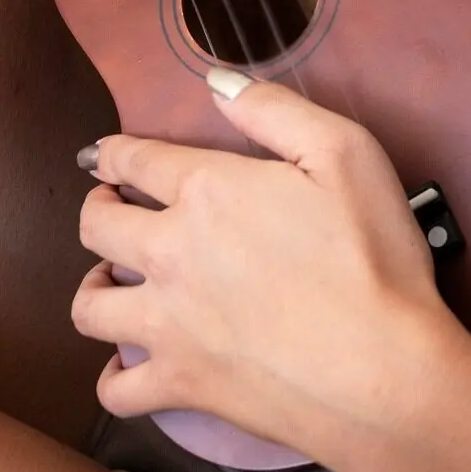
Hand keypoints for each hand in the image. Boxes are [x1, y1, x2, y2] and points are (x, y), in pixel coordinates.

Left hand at [72, 74, 468, 471]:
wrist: (381, 371)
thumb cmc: (372, 256)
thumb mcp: (344, 153)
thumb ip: (274, 110)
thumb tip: (215, 83)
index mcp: (208, 190)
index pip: (135, 160)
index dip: (114, 153)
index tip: (104, 155)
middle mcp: (170, 253)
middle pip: (97, 226)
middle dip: (97, 206)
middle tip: (112, 205)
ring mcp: (168, 325)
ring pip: (89, 305)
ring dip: (92, 285)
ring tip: (110, 279)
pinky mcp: (180, 385)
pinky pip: (116, 388)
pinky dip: (115, 376)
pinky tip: (129, 364)